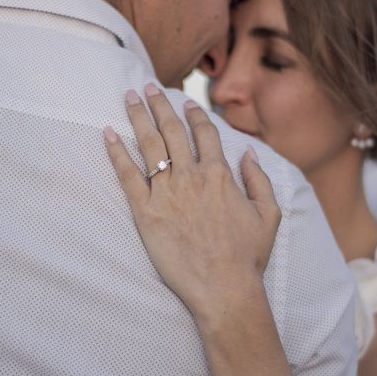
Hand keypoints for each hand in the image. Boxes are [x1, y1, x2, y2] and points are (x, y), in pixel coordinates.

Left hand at [103, 83, 281, 321]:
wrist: (224, 288)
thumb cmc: (247, 255)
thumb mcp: (268, 214)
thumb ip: (259, 179)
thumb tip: (248, 152)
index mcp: (219, 174)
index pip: (204, 133)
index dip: (194, 114)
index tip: (185, 101)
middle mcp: (191, 176)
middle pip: (171, 130)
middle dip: (159, 104)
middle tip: (147, 87)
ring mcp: (166, 192)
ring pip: (149, 144)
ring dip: (138, 117)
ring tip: (129, 97)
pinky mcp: (145, 212)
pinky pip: (127, 175)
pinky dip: (116, 152)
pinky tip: (107, 133)